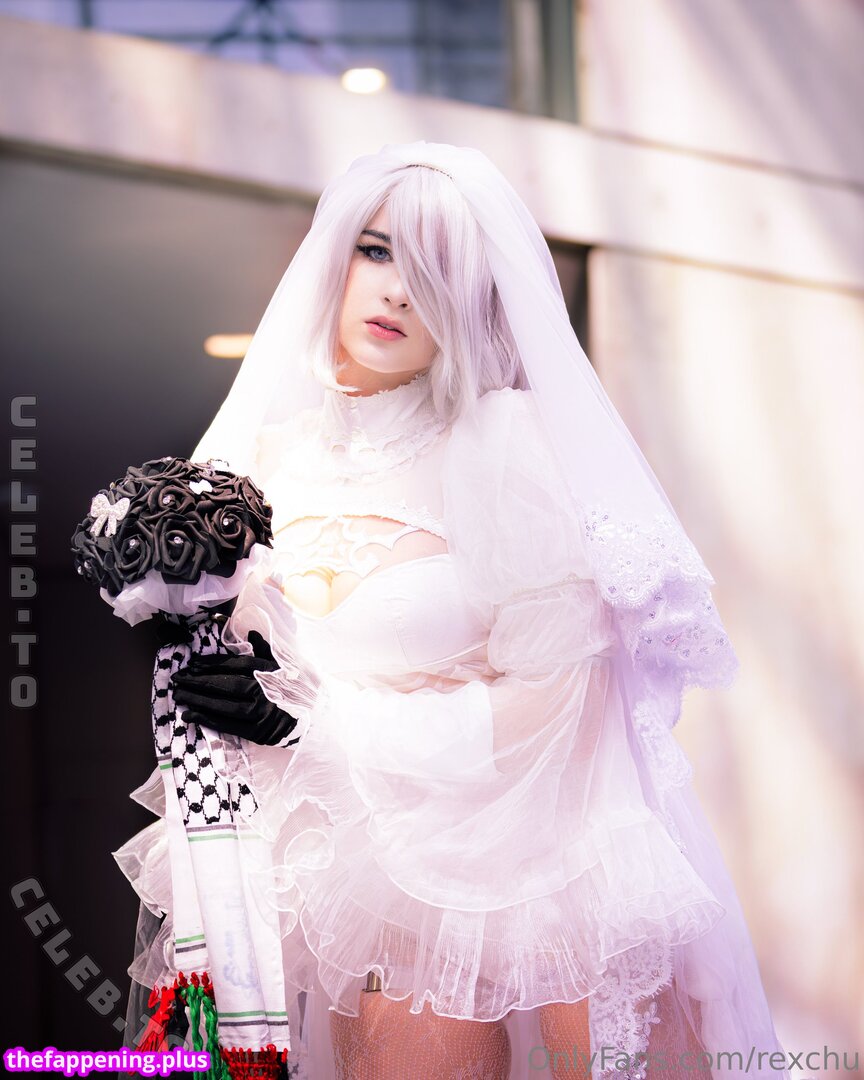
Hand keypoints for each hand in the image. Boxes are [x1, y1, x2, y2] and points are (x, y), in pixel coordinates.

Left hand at [169, 631, 300, 746]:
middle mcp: (263, 690)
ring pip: (223, 705)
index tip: (192, 664)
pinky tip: (189, 715)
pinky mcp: (257, 731)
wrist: (314, 717)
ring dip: (198, 700)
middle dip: (197, 681)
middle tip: (177, 679)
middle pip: (224, 684)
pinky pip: (227, 724)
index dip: (210, 664)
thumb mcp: (284, 665)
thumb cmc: (295, 689)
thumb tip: (251, 632)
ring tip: (178, 696)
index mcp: (268, 672)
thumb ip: (266, 649)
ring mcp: (260, 712)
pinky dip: (207, 719)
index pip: (234, 665)